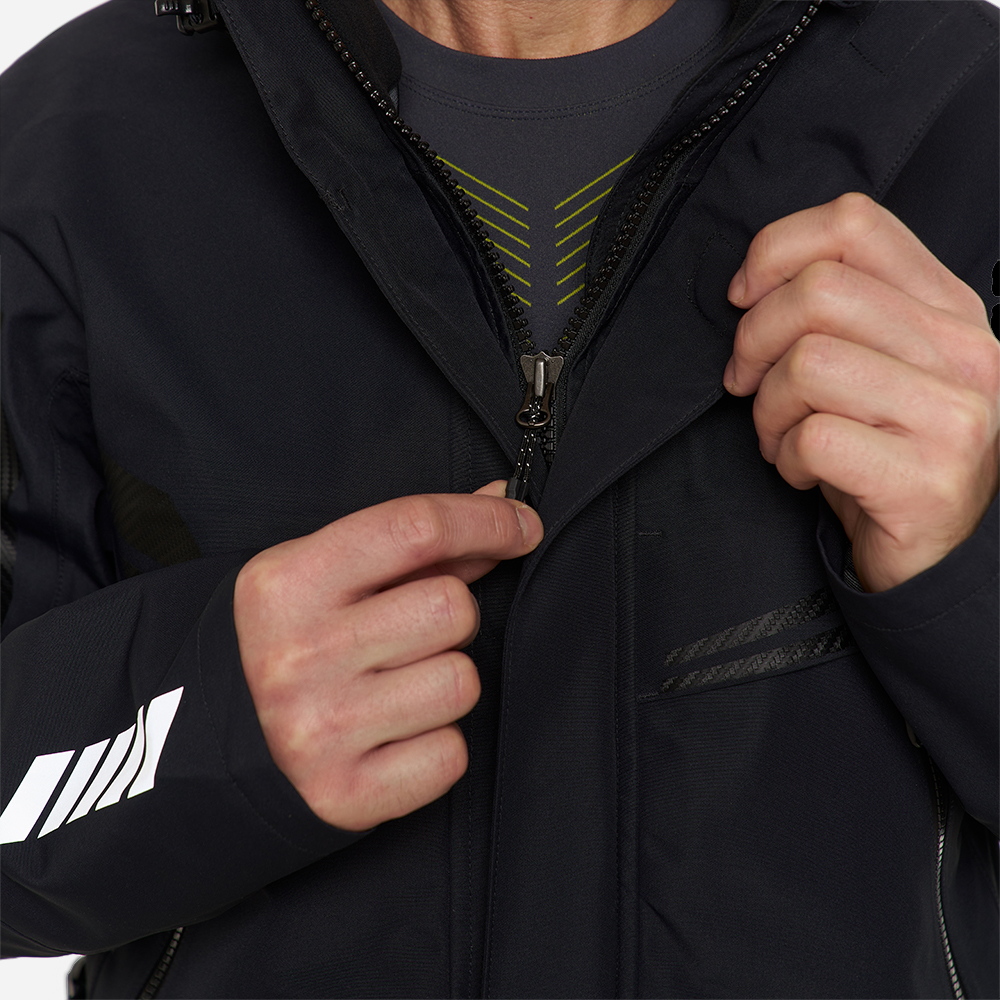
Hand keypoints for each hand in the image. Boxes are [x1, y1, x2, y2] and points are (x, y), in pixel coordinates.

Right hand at [233, 481, 541, 830]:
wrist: (228, 744)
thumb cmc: (300, 640)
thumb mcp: (331, 574)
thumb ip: (418, 540)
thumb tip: (506, 502)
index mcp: (288, 583)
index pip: (415, 528)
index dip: (487, 521)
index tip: (523, 526)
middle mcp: (296, 656)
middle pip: (452, 608)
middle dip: (453, 616)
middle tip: (414, 634)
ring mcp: (316, 731)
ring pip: (461, 682)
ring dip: (445, 680)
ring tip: (398, 687)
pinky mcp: (343, 794)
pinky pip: (450, 754)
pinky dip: (437, 744)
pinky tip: (395, 736)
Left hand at [724, 192, 997, 591]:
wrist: (933, 553)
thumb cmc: (883, 449)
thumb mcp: (872, 365)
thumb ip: (838, 312)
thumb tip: (751, 285)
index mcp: (948, 306)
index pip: (853, 223)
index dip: (775, 251)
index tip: (743, 299)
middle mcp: (964, 350)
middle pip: (817, 292)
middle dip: (752, 340)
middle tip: (745, 384)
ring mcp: (955, 415)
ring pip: (809, 363)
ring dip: (768, 409)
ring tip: (780, 437)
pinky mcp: (928, 478)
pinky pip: (815, 438)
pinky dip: (787, 458)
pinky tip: (802, 472)